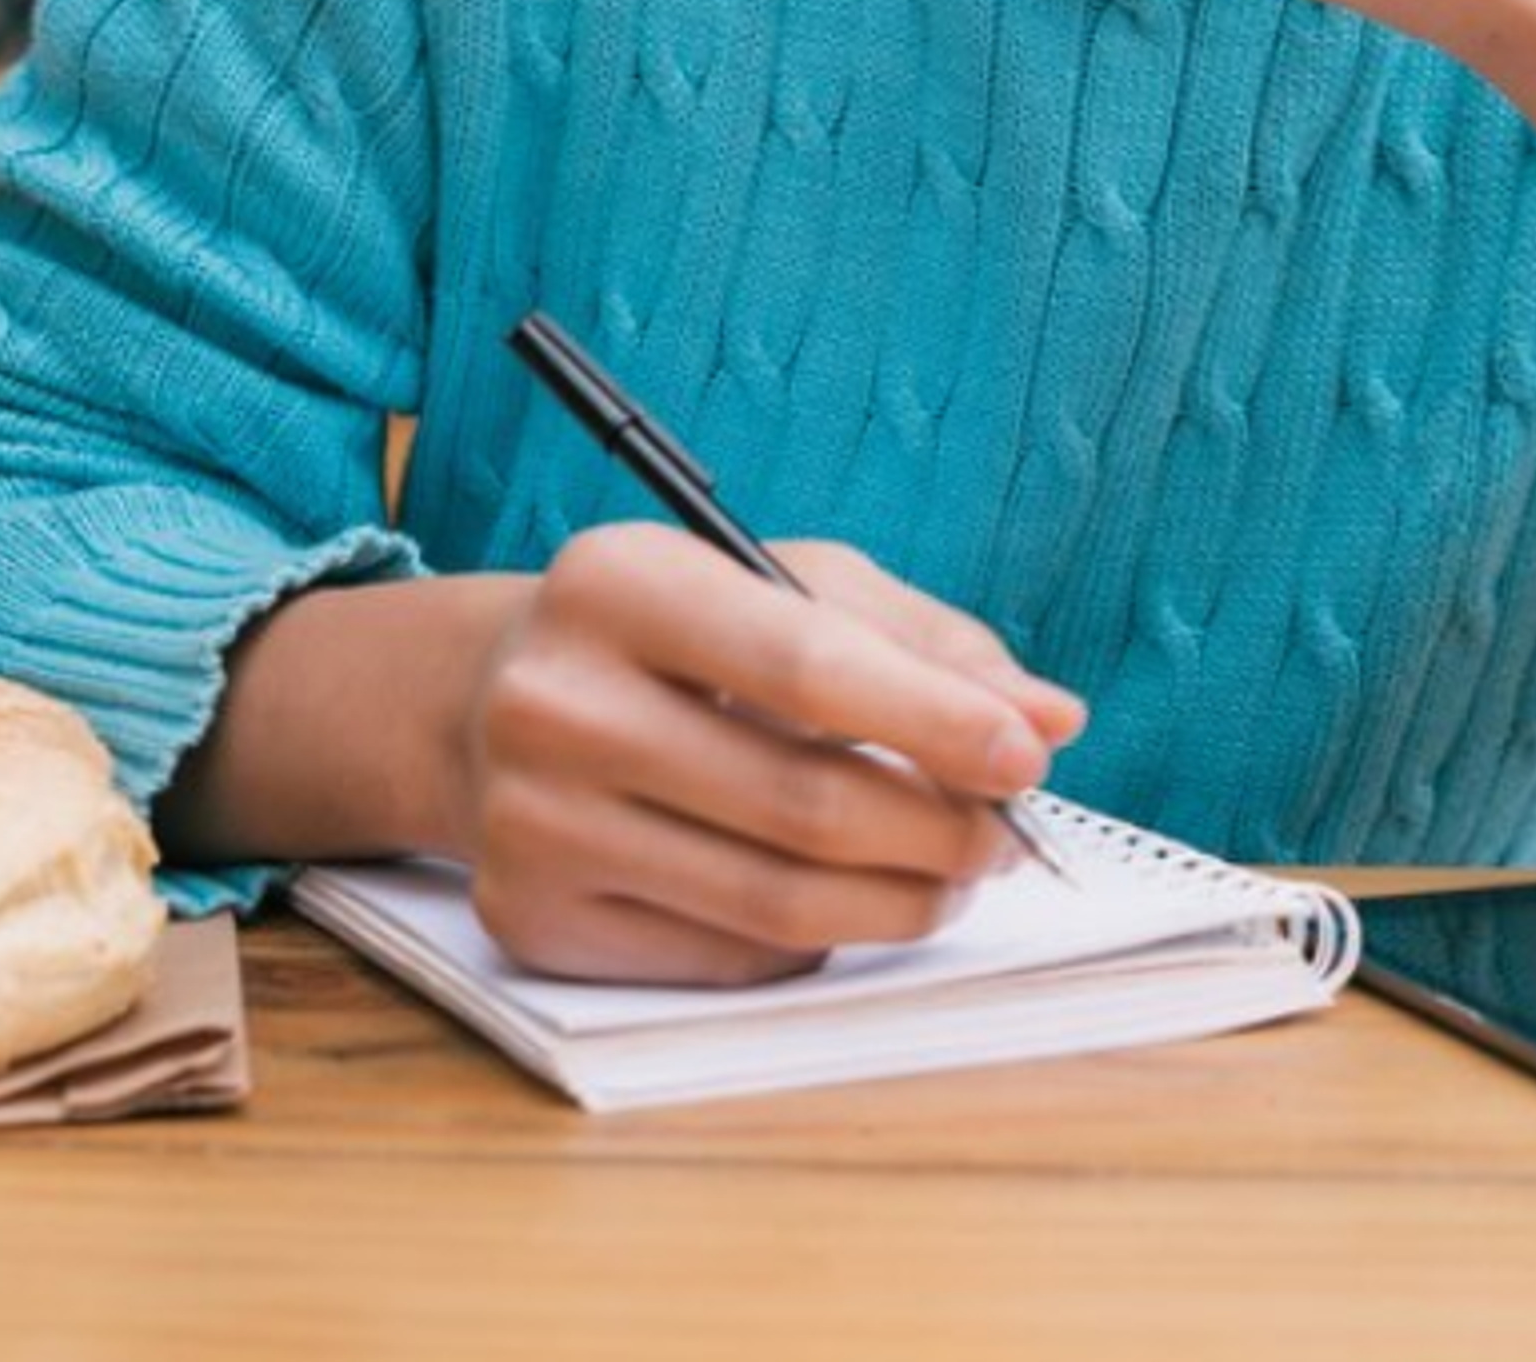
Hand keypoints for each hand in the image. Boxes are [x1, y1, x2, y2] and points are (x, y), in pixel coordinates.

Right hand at [455, 527, 1087, 986]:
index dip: (936, 721)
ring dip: (902, 901)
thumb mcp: (787, 586)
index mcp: (618, 582)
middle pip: (803, 802)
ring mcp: (534, 822)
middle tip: (1000, 834)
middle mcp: (555, 702)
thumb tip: (1049, 721)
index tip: (1029, 757)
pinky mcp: (537, 921)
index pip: (806, 666)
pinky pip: (729, 954)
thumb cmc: (675, 636)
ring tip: (951, 875)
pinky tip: (840, 897)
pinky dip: (815, 934)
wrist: (486, 705)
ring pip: (778, 901)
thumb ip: (927, 646)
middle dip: (939, 829)